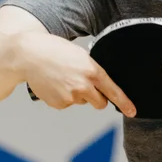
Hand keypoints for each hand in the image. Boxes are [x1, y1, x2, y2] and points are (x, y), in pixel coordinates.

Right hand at [21, 33, 135, 115]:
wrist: (28, 55)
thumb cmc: (53, 50)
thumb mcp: (79, 55)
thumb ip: (91, 70)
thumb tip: (99, 84)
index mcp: (92, 71)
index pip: (113, 91)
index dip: (125, 103)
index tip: (132, 111)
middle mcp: (83, 86)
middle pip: (99, 103)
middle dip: (96, 98)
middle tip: (84, 86)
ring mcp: (70, 97)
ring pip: (81, 102)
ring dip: (76, 94)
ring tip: (62, 78)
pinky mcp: (59, 103)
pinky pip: (67, 104)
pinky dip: (62, 97)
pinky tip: (54, 84)